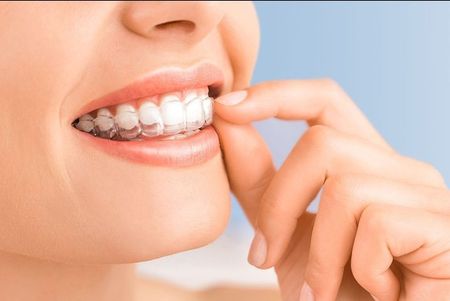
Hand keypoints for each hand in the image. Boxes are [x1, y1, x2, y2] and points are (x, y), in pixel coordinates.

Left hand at [213, 79, 449, 300]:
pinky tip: (378, 293)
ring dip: (319, 254)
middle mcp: (399, 169)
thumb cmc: (331, 293)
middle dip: (280, 204)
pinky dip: (359, 269)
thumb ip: (259, 178)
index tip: (227, 107)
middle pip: (321, 143)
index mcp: (363, 164)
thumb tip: (227, 119)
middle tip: (265, 257)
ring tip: (324, 291)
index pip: (324, 101)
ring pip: (344, 189)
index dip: (275, 96)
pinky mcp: (443, 226)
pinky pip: (377, 223)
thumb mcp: (283, 231)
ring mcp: (427, 195)